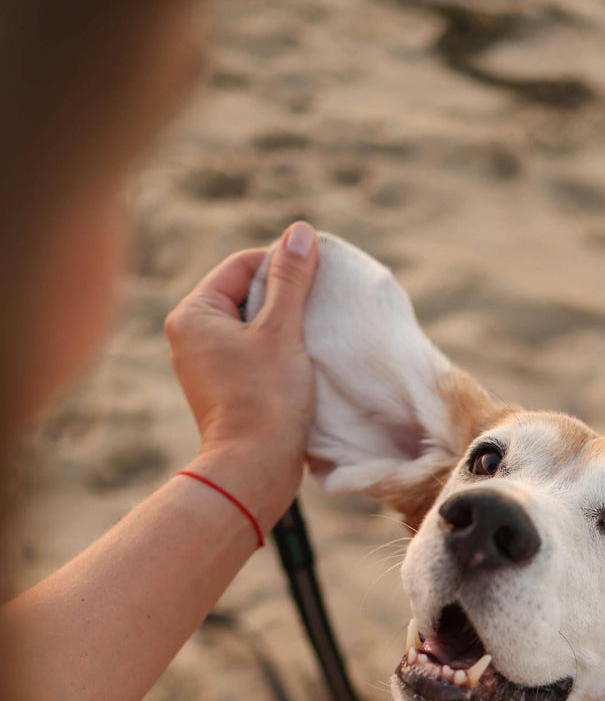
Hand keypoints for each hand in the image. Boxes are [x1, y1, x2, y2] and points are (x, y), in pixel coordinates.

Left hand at [164, 221, 318, 534]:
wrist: (253, 470)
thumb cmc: (266, 399)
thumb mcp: (282, 330)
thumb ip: (291, 279)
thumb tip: (300, 230)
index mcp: (194, 314)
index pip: (241, 265)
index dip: (281, 264)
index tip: (317, 275)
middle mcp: (189, 336)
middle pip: (244, 295)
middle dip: (283, 297)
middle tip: (318, 306)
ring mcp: (203, 366)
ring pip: (249, 327)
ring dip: (282, 326)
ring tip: (310, 336)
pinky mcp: (221, 390)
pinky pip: (250, 355)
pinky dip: (275, 352)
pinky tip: (299, 361)